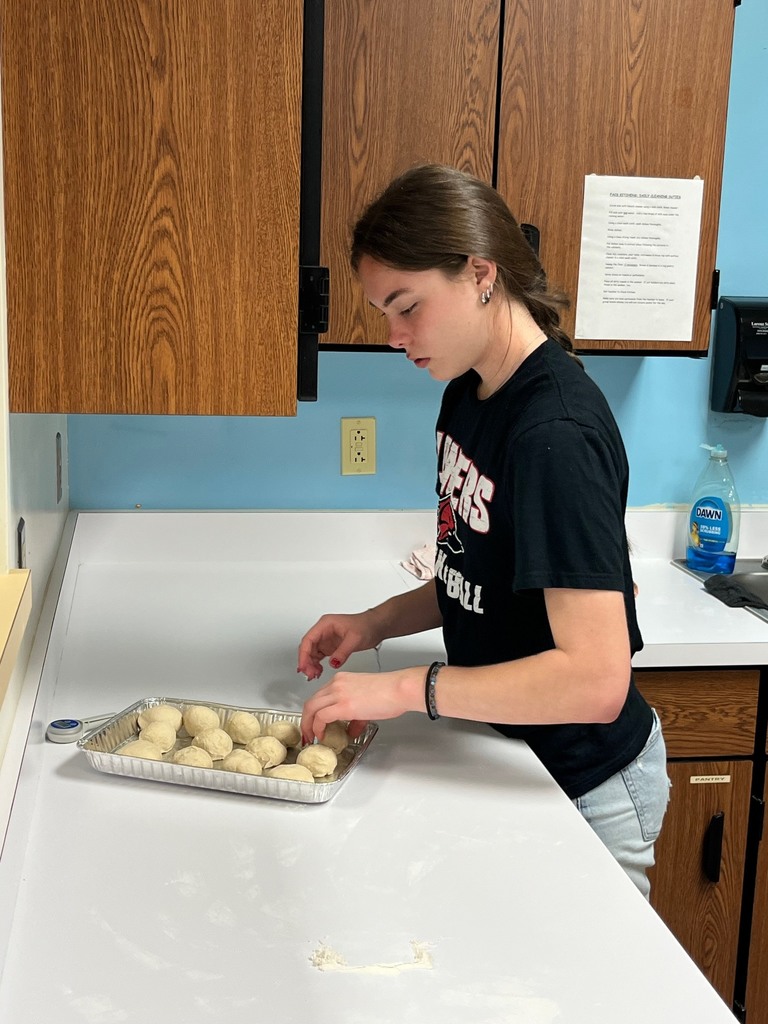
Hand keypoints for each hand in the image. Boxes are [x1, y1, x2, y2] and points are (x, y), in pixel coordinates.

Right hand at [297, 610, 384, 680]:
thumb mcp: (354, 639)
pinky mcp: (330, 646)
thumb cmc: (366, 626)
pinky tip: (319, 672)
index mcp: (325, 624)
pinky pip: (319, 657)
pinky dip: (317, 665)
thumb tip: (332, 663)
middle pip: (307, 647)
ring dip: (310, 665)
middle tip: (309, 674)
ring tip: (314, 675)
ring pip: (311, 653)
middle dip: (306, 662)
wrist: (376, 627)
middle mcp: (323, 631)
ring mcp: (326, 639)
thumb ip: (342, 652)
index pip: (308, 640)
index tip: (303, 667)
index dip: (303, 654)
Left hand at [300, 667, 423, 743]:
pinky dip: (317, 727)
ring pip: (311, 708)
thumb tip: (351, 730)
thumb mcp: (367, 702)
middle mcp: (336, 684)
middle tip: (307, 733)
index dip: (314, 712)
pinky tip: (321, 735)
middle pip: (310, 702)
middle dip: (306, 720)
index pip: (319, 696)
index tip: (314, 723)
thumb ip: (356, 716)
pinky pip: (321, 717)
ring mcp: (338, 693)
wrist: (399, 689)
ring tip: (311, 737)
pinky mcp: (343, 705)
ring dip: (308, 725)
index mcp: (341, 680)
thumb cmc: (390, 692)